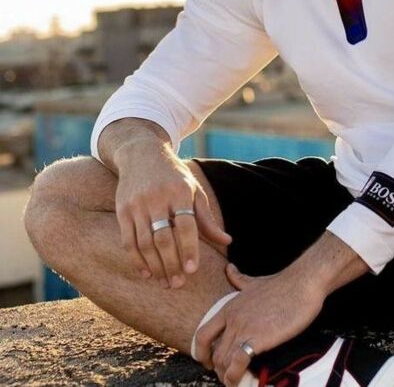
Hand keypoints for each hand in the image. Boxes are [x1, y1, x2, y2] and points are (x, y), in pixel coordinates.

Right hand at [114, 144, 231, 288]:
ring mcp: (138, 204)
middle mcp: (157, 198)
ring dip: (155, 266)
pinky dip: (136, 259)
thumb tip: (227, 242)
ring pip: (145, 243)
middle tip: (179, 284)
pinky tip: (146, 272)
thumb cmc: (173, 176)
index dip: (189, 249)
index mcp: (180, 191)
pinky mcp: (123, 210)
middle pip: (164, 238)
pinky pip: (128, 240)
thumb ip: (206, 218)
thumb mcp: (193, 189)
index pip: (186, 225)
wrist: (141, 153)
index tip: (192, 270)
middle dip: (171, 264)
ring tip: (165, 282)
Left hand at [193, 262, 326, 386]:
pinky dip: (236, 376)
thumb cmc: (283, 283)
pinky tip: (243, 380)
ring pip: (224, 361)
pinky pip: (238, 363)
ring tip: (237, 381)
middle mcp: (233, 318)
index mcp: (230, 307)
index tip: (209, 363)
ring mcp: (244, 328)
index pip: (203, 335)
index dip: (202, 353)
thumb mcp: (254, 281)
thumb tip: (229, 269)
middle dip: (219, 370)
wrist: (302, 282)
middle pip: (214, 354)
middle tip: (230, 376)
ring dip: (228, 376)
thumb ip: (238, 279)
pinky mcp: (258, 338)